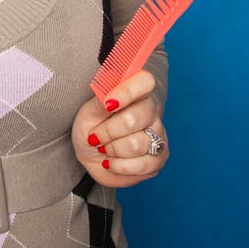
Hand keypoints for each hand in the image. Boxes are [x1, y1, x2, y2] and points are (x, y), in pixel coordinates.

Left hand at [72, 70, 168, 187]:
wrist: (92, 156)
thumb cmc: (92, 128)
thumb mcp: (89, 112)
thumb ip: (101, 100)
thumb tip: (108, 96)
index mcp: (136, 93)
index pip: (145, 81)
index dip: (127, 91)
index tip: (108, 104)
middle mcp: (151, 112)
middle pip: (135, 118)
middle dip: (108, 131)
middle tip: (96, 136)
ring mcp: (158, 136)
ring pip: (137, 144)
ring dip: (112, 149)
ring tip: (105, 148)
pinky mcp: (159, 159)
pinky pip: (142, 164)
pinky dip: (119, 166)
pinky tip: (112, 162)